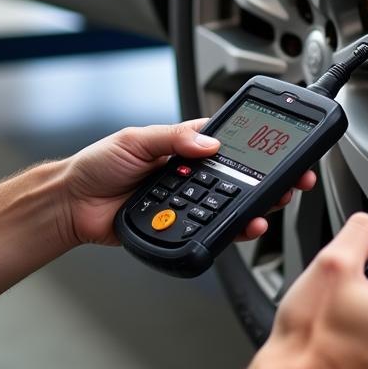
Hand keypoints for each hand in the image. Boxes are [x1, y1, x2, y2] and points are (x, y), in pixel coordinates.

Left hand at [61, 119, 315, 246]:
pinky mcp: (182, 228)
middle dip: (271, 178)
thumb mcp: (135, 139)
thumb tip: (208, 140)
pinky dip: (233, 230)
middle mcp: (192, 173)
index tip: (284, 144)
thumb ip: (173, 138)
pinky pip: (214, 230)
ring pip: (233, 205)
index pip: (229, 141)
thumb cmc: (98, 165)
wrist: (74, 206)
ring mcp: (189, 202)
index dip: (259, 143)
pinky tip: (245, 227)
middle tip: (293, 179)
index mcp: (184, 145)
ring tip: (273, 204)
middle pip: (241, 176)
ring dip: (258, 206)